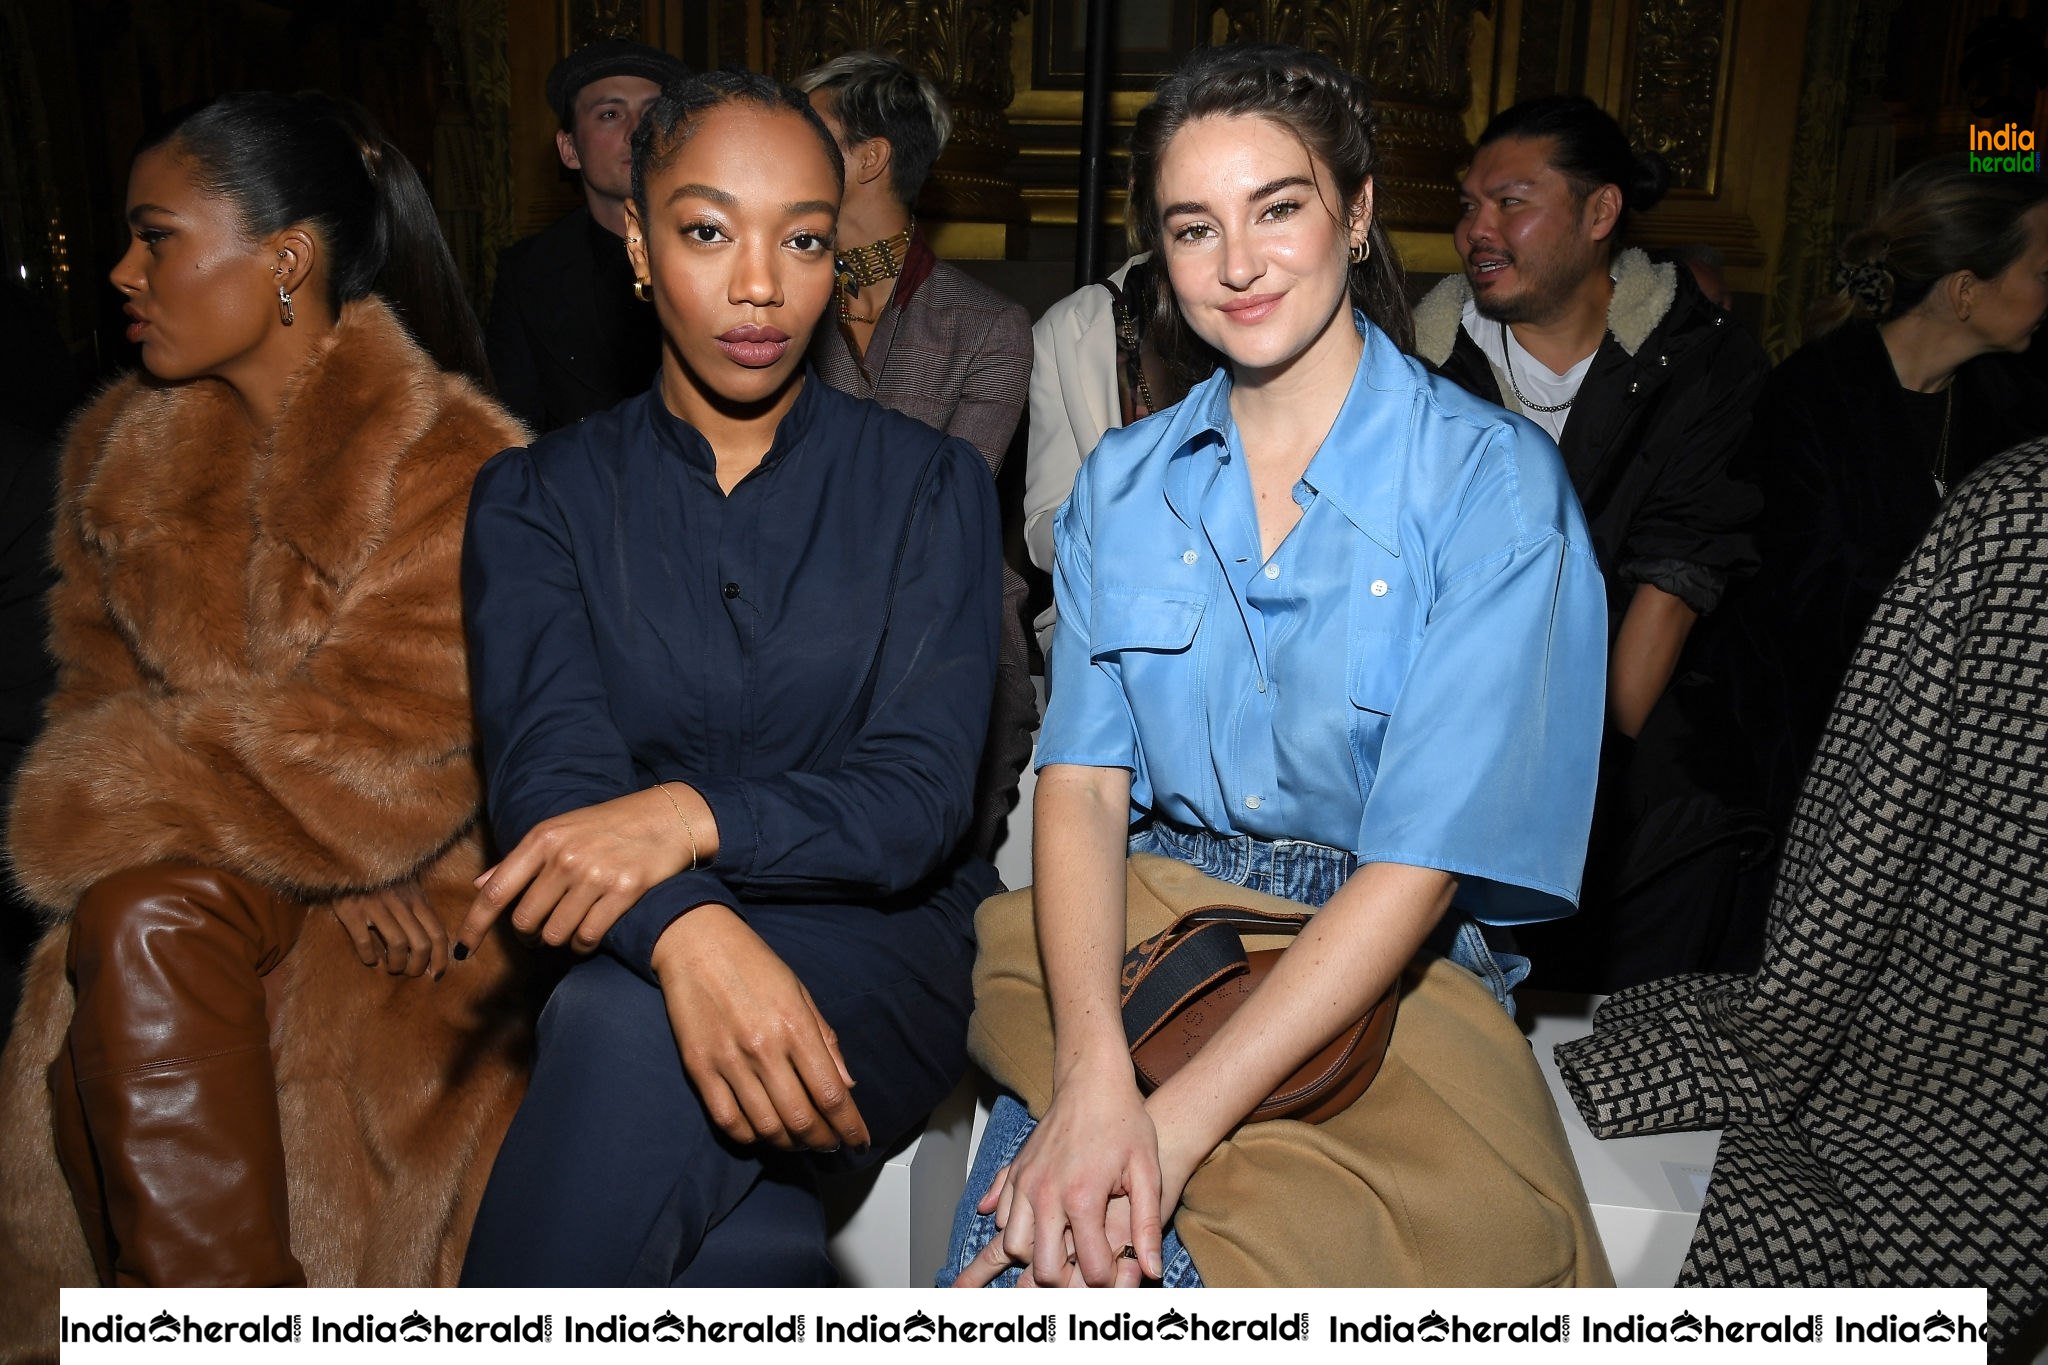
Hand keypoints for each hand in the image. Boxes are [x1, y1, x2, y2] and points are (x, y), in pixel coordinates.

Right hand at [331, 881, 445, 977]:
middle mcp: (401, 902)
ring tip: (392, 968)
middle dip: (417, 966)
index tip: (436, 975)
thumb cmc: (381, 879)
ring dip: (397, 964)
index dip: (440, 958)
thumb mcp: (407, 889)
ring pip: (398, 945)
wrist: (347, 857)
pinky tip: (369, 960)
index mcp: (417, 898)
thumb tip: (430, 948)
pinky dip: (369, 956)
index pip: (438, 933)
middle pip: (421, 944)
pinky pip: (365, 941)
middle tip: (409, 973)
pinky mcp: (352, 910)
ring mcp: (377, 905)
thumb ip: (419, 912)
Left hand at [456, 786, 702, 955]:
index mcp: (543, 838)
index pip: (497, 891)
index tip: (462, 949)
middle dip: (529, 935)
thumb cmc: (609, 825)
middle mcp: (565, 856)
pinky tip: (588, 937)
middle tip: (540, 933)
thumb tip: (480, 885)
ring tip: (568, 931)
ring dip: (558, 941)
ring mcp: (594, 874)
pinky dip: (583, 945)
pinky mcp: (624, 891)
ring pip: (555, 934)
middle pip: (525, 920)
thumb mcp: (561, 831)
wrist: (668, 818)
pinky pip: (587, 937)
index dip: (475, 925)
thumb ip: (520, 860)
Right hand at [651, 905, 868, 1152]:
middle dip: (823, 1141)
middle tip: (831, 1144)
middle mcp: (763, 1049)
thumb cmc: (755, 965)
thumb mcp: (801, 993)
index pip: (831, 1094)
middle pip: (801, 1119)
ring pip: (766, 1127)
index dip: (850, 1127)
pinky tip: (763, 1133)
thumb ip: (825, 1042)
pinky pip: (728, 1121)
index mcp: (795, 1026)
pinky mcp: (699, 1069)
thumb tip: (847, 1086)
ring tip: (801, 1141)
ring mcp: (728, 1062)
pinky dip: (750, 1137)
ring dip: (790, 1144)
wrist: (696, 943)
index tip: (860, 1142)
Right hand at [952, 1067, 1164, 1287]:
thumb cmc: (1125, 1124)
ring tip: (1062, 1250)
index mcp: (1082, 1197)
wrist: (1092, 1081)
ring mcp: (1025, 1182)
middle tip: (1085, 1271)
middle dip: (1065, 1278)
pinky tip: (1039, 1226)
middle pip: (1042, 1266)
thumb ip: (1147, 1226)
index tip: (1117, 1273)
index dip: (1107, 1280)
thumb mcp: (1147, 1173)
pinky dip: (1015, 1229)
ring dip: (1036, 1255)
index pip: (1090, 1267)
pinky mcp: (1014, 1172)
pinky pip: (1001, 1217)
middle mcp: (1046, 1193)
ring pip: (1014, 1245)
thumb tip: (1151, 1270)